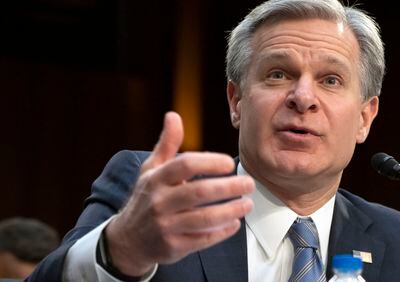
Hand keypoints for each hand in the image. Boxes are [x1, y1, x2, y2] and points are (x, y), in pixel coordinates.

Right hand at [105, 112, 253, 275]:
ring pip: (204, 219)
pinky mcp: (173, 247)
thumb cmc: (147, 198)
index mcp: (156, 179)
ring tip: (247, 204)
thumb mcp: (151, 169)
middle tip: (249, 184)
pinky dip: (222, 232)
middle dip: (229, 187)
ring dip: (231, 211)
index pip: (185, 165)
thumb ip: (167, 144)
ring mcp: (166, 226)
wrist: (128, 240)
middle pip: (199, 192)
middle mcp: (159, 202)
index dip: (210, 162)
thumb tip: (173, 115)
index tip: (229, 163)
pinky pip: (203, 240)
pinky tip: (234, 223)